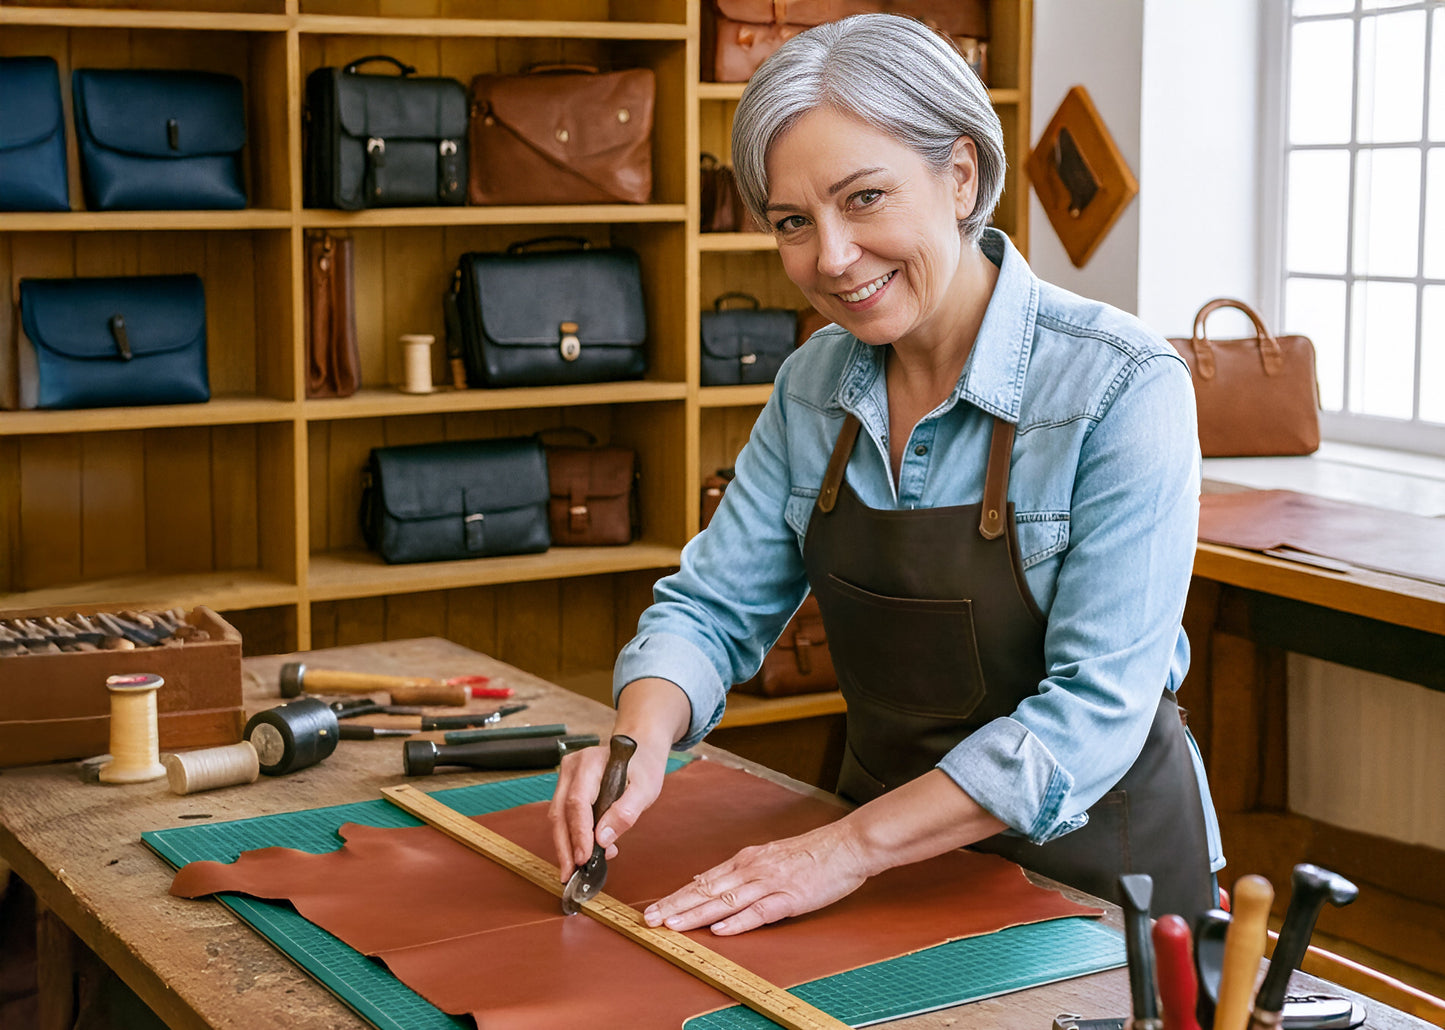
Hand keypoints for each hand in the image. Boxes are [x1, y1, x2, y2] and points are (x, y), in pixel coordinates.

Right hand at [547, 677, 692, 881]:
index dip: (579, 834)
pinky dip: (572, 836)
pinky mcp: (567, 786)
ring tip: (576, 868)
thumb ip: (625, 812)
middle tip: (570, 874)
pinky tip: (584, 852)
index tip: (583, 859)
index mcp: (591, 763)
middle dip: (564, 846)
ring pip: (558, 816)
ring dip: (566, 844)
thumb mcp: (646, 789)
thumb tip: (603, 839)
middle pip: (560, 812)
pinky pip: (564, 814)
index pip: (577, 802)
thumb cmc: (644, 766)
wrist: (640, 748)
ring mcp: (566, 776)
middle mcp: (572, 767)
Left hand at [642, 819, 870, 935]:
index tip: (654, 908)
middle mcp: (752, 869)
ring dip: (697, 914)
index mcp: (746, 860)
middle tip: (649, 919)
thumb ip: (738, 870)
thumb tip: (705, 880)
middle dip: (676, 905)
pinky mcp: (789, 897)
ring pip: (726, 900)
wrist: (846, 845)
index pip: (703, 880)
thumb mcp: (769, 855)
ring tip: (673, 925)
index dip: (677, 895)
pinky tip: (720, 929)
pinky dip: (738, 921)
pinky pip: (759, 911)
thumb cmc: (812, 853)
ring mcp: (770, 883)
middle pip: (707, 890)